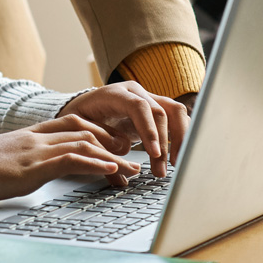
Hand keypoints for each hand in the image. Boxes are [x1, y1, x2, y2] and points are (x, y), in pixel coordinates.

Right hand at [0, 114, 138, 200]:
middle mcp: (36, 137)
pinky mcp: (33, 166)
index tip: (114, 145)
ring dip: (112, 159)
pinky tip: (111, 172)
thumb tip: (24, 170)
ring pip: (84, 144)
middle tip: (131, 159)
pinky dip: (95, 164)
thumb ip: (18, 160)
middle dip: (112, 144)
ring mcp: (35, 149)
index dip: (97, 132)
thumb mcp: (0, 160)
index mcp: (29, 134)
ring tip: (131, 171)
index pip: (71, 124)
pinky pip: (71, 160)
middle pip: (84, 131)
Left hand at [58, 81, 190, 179]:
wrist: (84, 107)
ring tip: (173, 164)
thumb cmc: (82, 119)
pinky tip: (175, 157)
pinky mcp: (156, 110)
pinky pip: (177, 119)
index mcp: (114, 94)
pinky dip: (180, 138)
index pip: (138, 107)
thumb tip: (120, 170)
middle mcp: (135, 92)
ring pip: (175, 112)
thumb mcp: (82, 131)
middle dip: (163, 144)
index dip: (149, 130)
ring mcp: (148, 98)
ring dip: (179, 140)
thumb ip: (100, 147)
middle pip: (160, 111)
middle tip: (161, 170)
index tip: (153, 154)